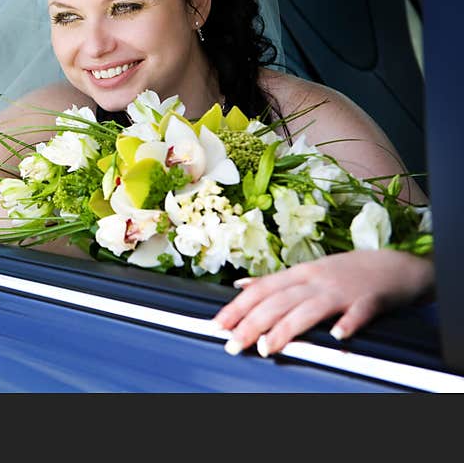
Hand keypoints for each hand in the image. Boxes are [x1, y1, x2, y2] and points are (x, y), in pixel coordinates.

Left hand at [212, 249, 433, 356]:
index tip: (218, 325)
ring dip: (286, 328)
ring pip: (309, 309)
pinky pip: (358, 312)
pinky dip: (348, 323)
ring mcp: (342, 290)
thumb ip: (275, 281)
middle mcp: (315, 280)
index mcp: (299, 274)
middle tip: (233, 344)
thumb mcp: (307, 271)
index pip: (261, 290)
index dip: (238, 307)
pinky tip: (337, 336)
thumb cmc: (346, 272)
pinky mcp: (370, 300)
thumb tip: (241, 285)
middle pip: (278, 301)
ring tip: (267, 347)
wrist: (395, 265)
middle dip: (252, 323)